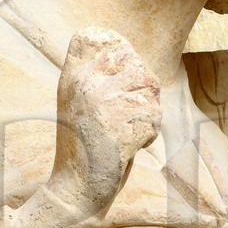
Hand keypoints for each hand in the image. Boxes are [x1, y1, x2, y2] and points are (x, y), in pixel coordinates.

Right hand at [50, 27, 161, 217]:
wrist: (74, 189)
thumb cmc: (84, 146)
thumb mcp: (78, 101)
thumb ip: (95, 73)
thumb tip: (124, 47)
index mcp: (73, 75)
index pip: (103, 38)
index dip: (124, 55)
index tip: (120, 82)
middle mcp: (85, 84)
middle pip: (138, 65)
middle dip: (144, 92)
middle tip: (127, 116)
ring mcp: (102, 104)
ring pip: (150, 92)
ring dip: (147, 116)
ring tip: (125, 133)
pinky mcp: (120, 126)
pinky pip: (154, 118)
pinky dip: (148, 136)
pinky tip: (128, 147)